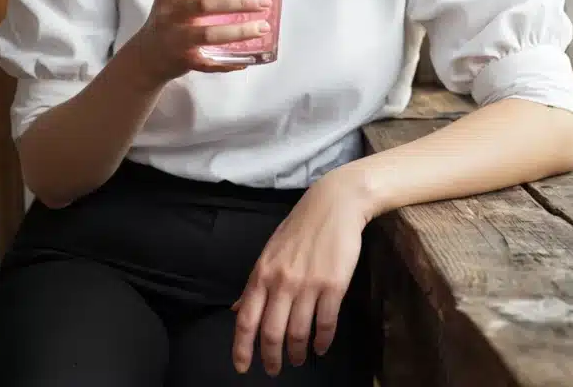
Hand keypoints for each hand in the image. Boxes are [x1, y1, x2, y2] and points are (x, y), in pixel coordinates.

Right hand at [129, 0, 272, 84]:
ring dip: (239, 31)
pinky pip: (210, 62)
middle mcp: (168, 12)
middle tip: (264, 2)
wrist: (146, 56)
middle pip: (204, 4)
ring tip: (263, 27)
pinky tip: (247, 59)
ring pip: (209, 34)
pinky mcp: (182, 60)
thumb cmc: (171, 19)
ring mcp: (174, 38)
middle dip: (238, 2)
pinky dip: (230, 62)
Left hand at [231, 169, 369, 376]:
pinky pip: (325, 324)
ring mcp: (308, 284)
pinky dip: (323, 341)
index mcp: (262, 272)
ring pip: (298, 333)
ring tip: (298, 358)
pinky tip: (322, 346)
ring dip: (297, 352)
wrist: (335, 203)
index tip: (242, 367)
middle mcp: (281, 281)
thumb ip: (255, 283)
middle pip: (271, 333)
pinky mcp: (334, 286)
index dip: (242, 348)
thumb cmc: (301, 227)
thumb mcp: (270, 252)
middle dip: (271, 358)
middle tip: (275, 369)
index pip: (246, 319)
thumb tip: (237, 310)